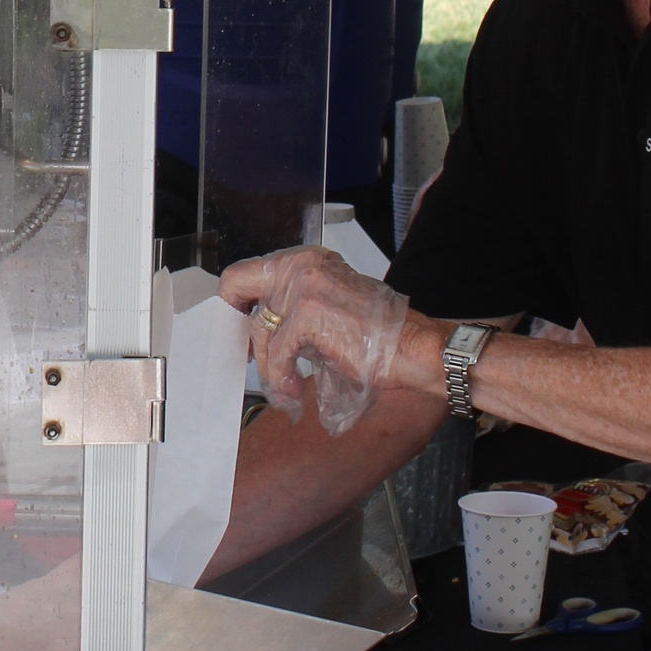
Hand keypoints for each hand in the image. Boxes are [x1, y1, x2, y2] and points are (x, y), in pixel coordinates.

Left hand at [219, 245, 410, 434]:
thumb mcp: (331, 307)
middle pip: (240, 291)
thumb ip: (297, 308)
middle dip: (239, 329)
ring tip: (285, 388)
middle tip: (247, 358)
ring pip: (261, 331)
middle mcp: (302, 266)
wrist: (415, 348)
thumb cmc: (381, 335)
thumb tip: (263, 331)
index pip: (248, 271)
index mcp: (307, 261)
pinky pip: (278, 353)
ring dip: (269, 367)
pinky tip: (293, 390)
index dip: (234, 302)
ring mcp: (304, 287)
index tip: (235, 327)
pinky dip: (281, 378)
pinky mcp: (309, 315)